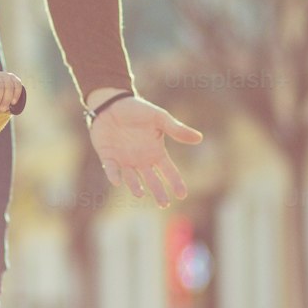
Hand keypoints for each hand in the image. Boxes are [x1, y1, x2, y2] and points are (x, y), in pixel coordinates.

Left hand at [88, 95, 202, 206]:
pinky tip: (117, 180)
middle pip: (152, 180)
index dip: (176, 183)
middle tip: (163, 203)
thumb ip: (176, 129)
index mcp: (155, 152)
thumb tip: (199, 138)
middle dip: (158, 192)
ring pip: (132, 178)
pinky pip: (111, 169)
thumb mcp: (159, 117)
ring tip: (140, 193)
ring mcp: (124, 160)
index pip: (169, 171)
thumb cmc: (137, 109)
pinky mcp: (108, 156)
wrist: (111, 103)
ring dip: (135, 186)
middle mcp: (141, 160)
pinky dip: (114, 175)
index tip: (182, 195)